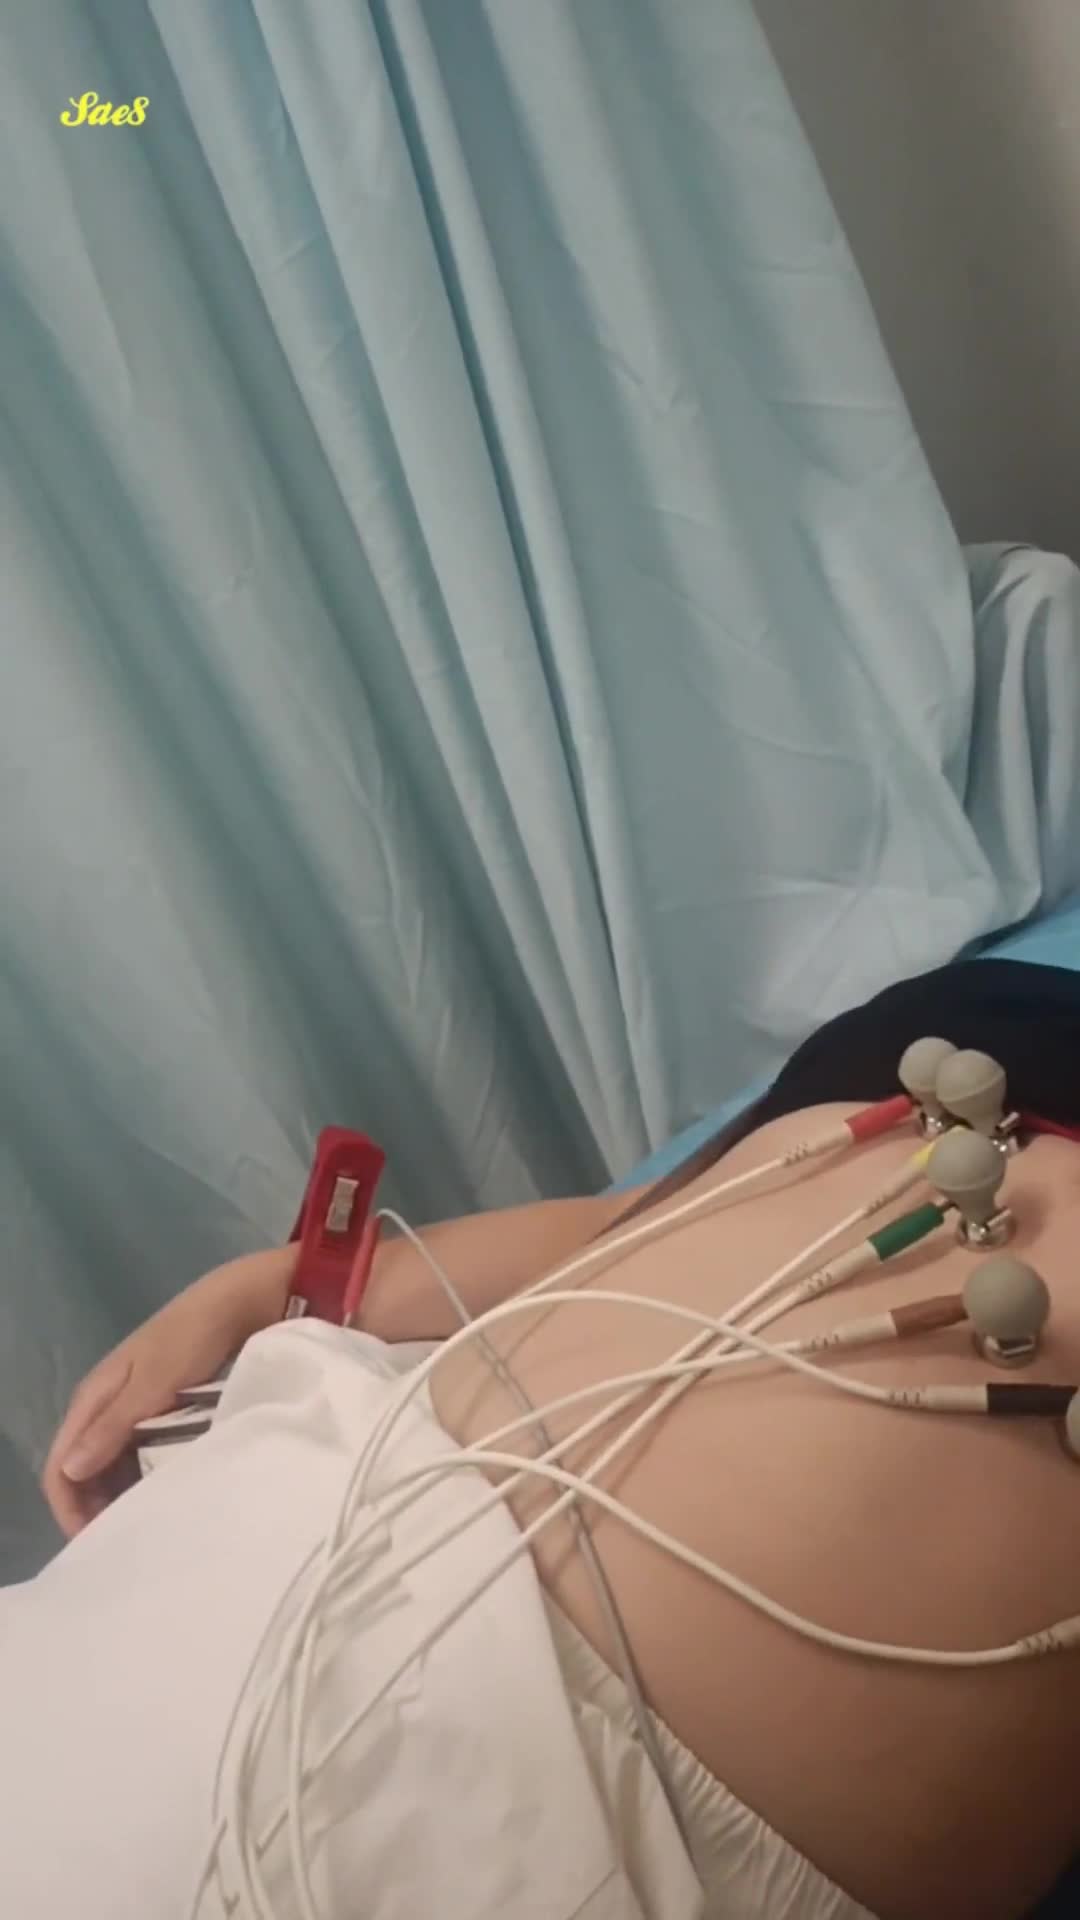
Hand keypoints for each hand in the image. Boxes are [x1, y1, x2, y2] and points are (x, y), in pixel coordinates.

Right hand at [41, 1246, 296, 1537]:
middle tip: (124, 1549)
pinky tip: (165, 1500)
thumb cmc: (196, 1336)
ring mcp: (135, 1410)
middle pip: (82, 1472)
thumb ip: (113, 1425)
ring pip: (112, 1468)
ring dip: (118, 1499)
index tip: (95, 1547)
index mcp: (94, 1397)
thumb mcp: (155, 1380)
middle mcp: (107, 1407)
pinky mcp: (162, 1411)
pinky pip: (140, 1456)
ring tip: (147, 1533)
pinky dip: (143, 1481)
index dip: (69, 1510)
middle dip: (92, 1511)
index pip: (60, 1467)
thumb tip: (69, 1471)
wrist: (243, 1301)